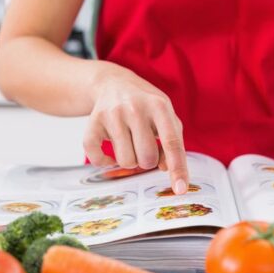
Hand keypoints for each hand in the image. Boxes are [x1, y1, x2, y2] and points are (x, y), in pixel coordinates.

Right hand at [85, 63, 188, 193]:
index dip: (177, 168)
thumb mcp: (166, 116)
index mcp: (159, 106)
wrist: (113, 83)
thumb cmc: (146, 105)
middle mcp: (135, 108)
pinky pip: (97, 157)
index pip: (171, 142)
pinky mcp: (93, 122)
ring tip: (129, 144)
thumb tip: (165, 168)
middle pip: (147, 157)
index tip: (181, 189)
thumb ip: (173, 142)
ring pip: (126, 161)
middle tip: (144, 146)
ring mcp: (112, 114)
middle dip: (148, 160)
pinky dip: (104, 161)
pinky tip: (109, 153)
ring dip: (130, 160)